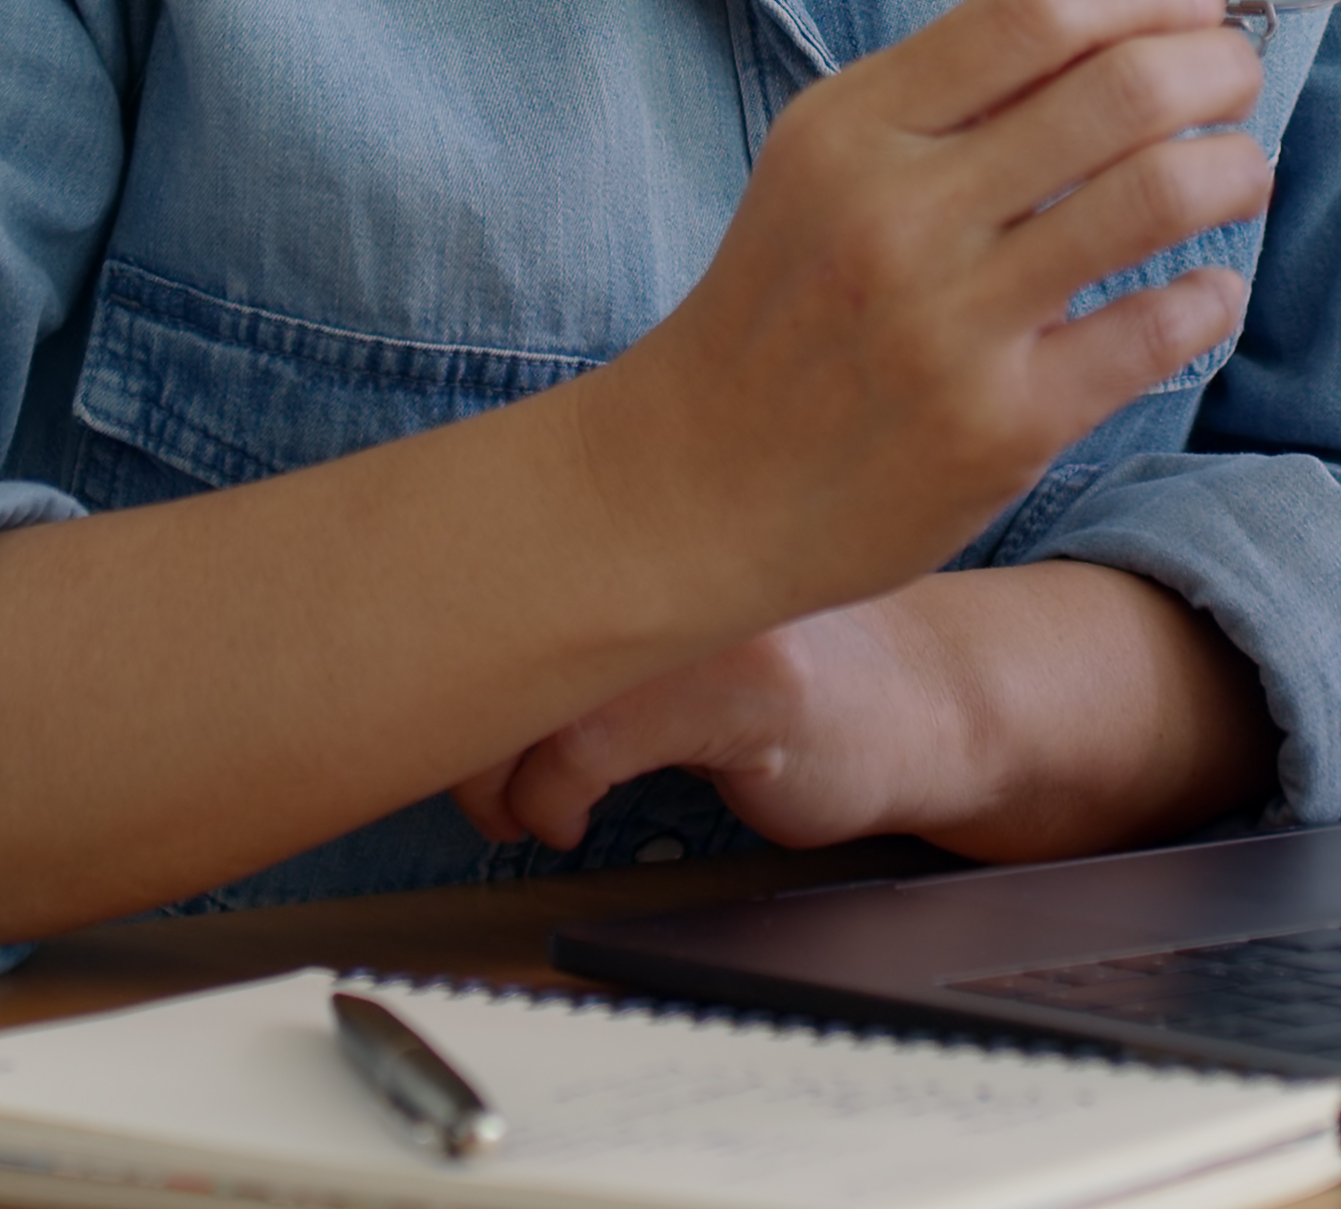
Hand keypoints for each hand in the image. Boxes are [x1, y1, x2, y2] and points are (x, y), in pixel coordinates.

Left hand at [458, 566, 1280, 859]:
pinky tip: (569, 823)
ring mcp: (714, 612)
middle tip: (455, 782)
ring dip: (494, 773)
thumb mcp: (674, 617)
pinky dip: (556, 798)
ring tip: (508, 813)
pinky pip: (598, 741)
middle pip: (499, 614)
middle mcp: (675, 543)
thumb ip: (580, 607)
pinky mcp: (752, 687)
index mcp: (641, 516)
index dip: (427, 642)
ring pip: (539, 683)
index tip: (410, 718)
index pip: (490, 553)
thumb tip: (433, 658)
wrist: (931, 701)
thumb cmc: (786, 669)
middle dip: (453, 719)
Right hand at [564, 0, 1273, 621]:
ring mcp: (950, 324)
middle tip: (1236, 81)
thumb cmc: (786, 305)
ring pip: (1155, 199)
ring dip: (1234, 169)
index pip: (1035, 9)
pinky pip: (1153, 333)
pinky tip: (1206, 290)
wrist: (699, 484)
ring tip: (1241, 174)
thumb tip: (1119, 26)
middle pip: (1117, 91)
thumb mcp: (825, 164)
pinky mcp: (999, 426)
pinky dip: (1210, 297)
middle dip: (1217, 67)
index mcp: (854, 126)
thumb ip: (948, 96)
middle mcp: (898, 213)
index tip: (1196, 1)